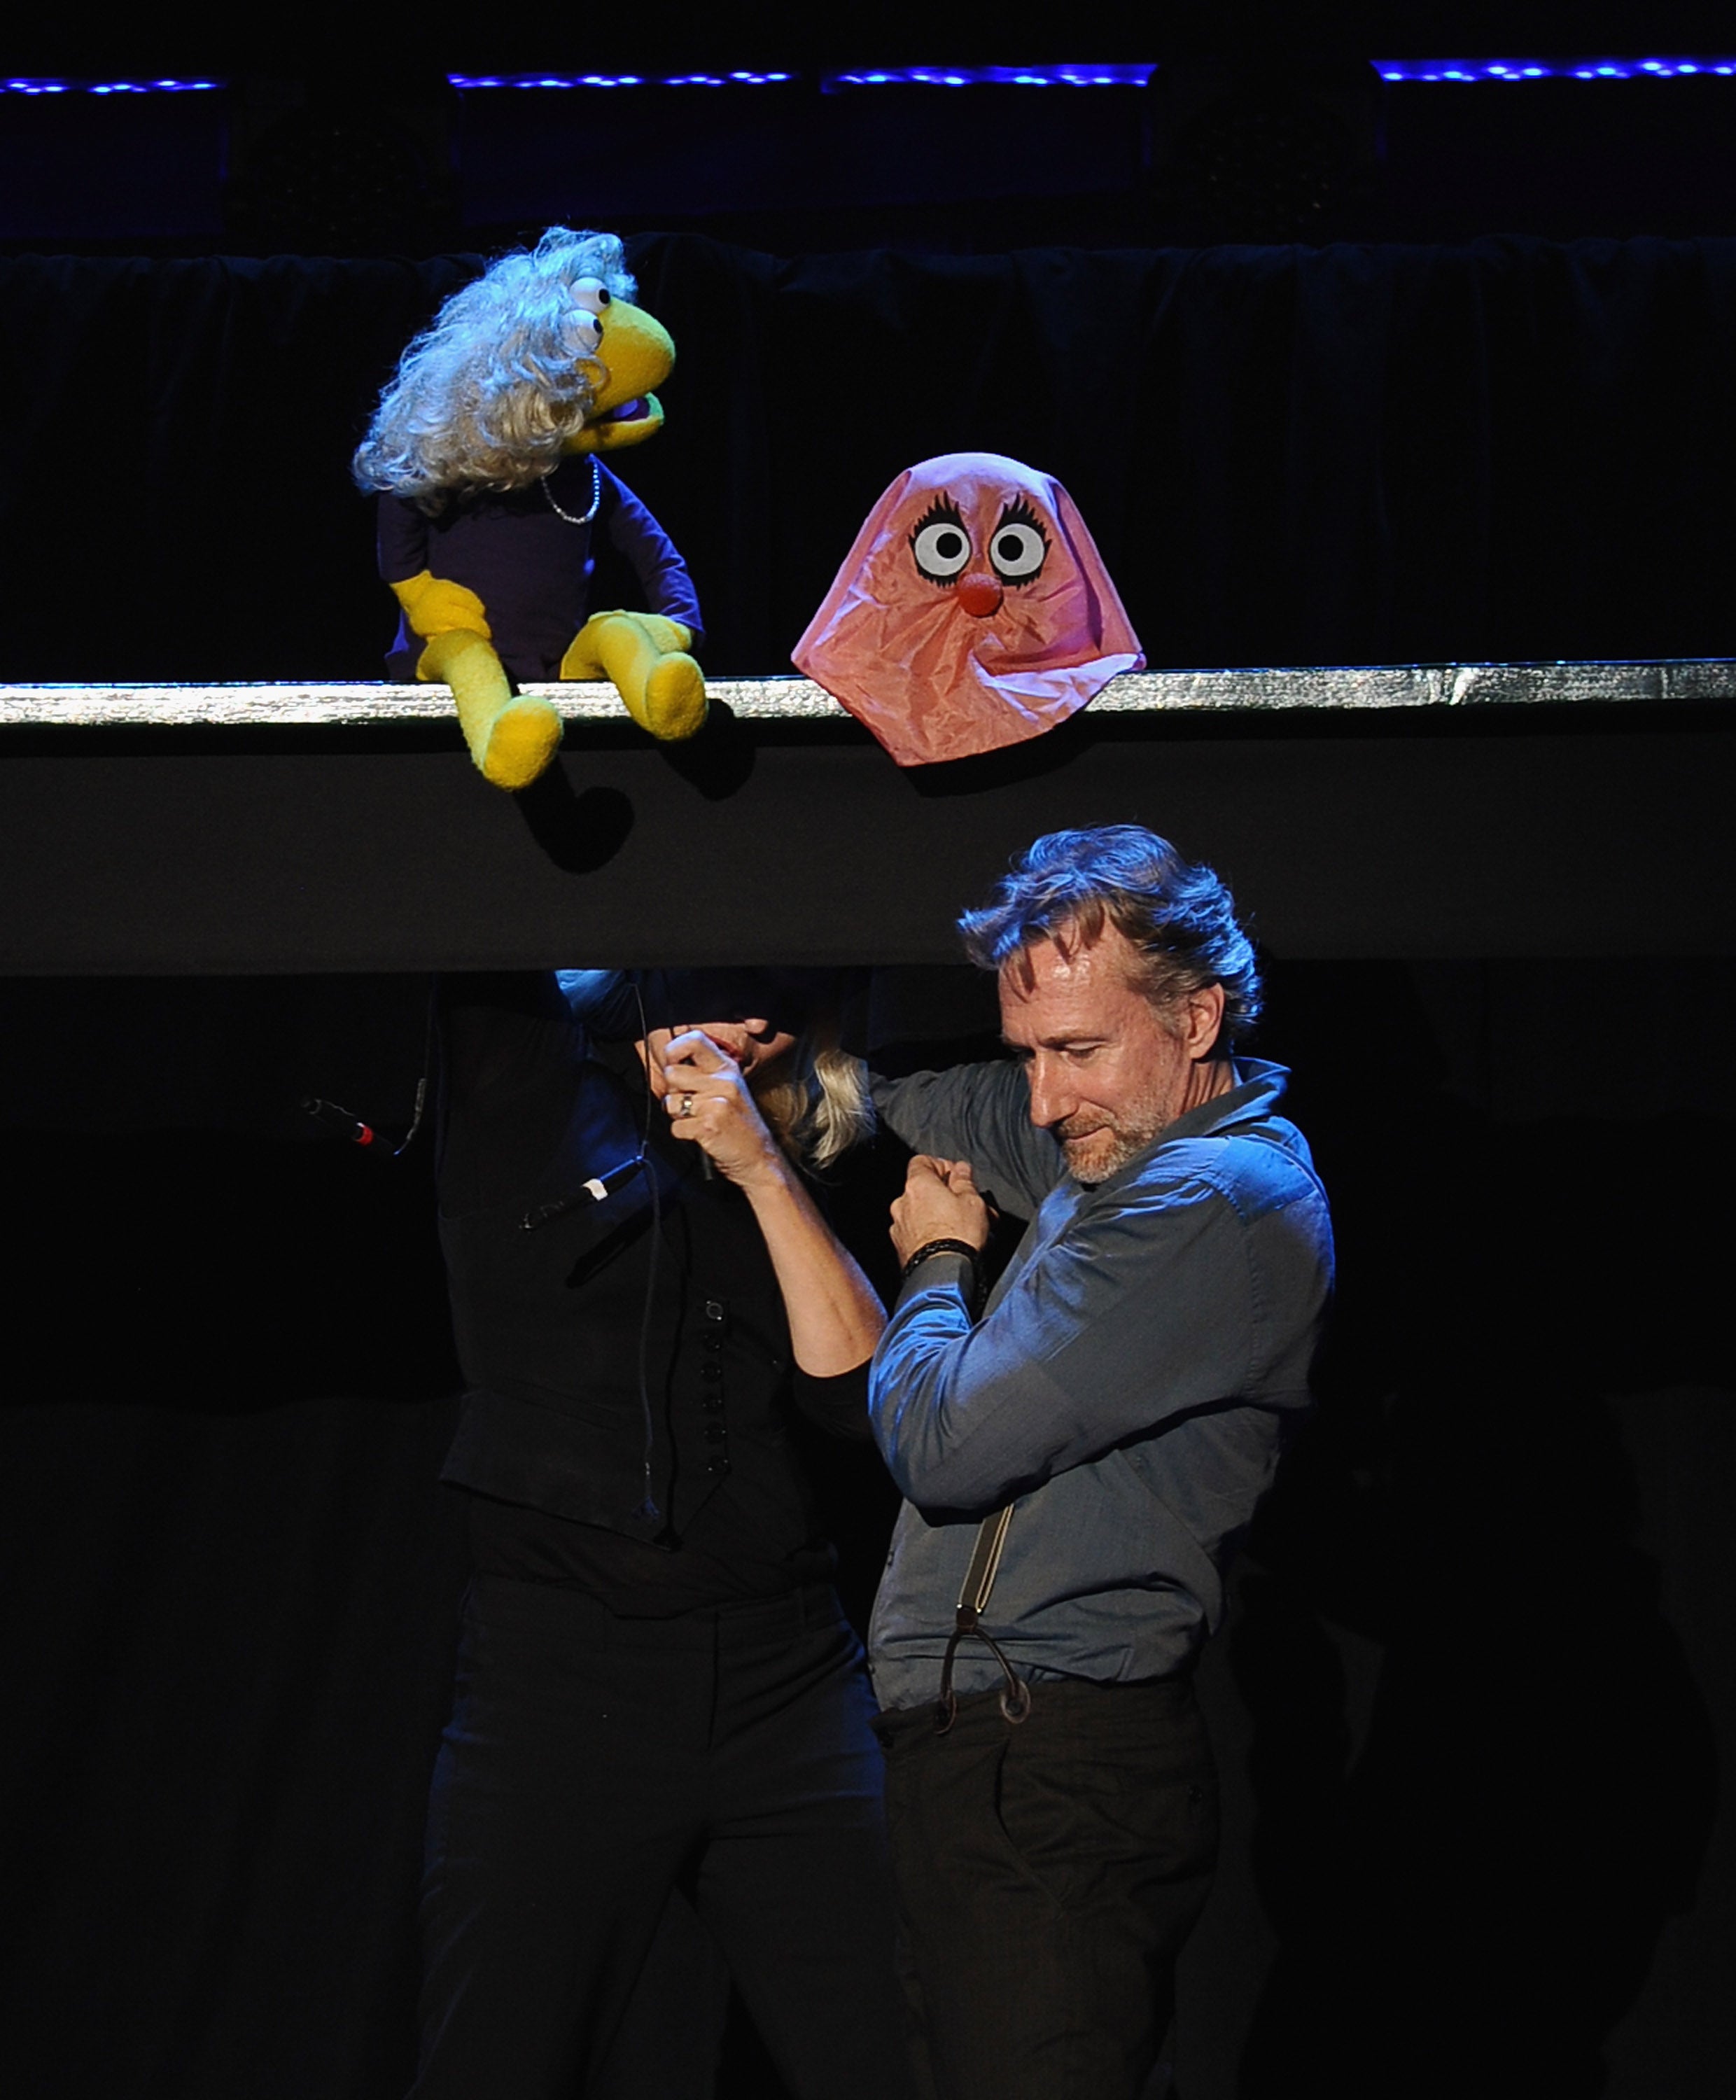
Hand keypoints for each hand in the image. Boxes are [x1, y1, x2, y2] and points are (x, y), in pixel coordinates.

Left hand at [658, 1028, 781, 1184]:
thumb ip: (704, 1072)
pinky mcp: (709, 1125)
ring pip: (670, 1101)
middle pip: (673, 1073)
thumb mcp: (729, 1088)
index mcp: (727, 1068)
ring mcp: (717, 1103)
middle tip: (690, 1103)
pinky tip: (700, 1134)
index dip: (674, 1049)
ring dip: (677, 1115)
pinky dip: (683, 1134)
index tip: (673, 1062)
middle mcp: (723, 1081)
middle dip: (673, 1091)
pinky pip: (676, 1127)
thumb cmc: (739, 1123)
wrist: (759, 1157)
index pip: (694, 1040)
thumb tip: (670, 1060)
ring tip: (697, 1119)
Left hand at [889, 1156, 990, 1265]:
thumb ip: (964, 1181)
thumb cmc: (957, 1237)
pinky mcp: (901, 1249)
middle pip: (922, 1189)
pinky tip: (950, 1242)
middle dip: (945, 1195)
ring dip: (940, 1216)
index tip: (957, 1175)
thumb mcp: (973, 1201)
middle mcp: (902, 1204)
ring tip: (964, 1228)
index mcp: (917, 1185)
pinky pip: (917, 1233)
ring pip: (921, 1213)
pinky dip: (931, 1234)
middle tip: (967, 1204)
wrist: (943, 1275)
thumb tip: (961, 1170)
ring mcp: (899, 1227)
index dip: (941, 1165)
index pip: (922, 1161)